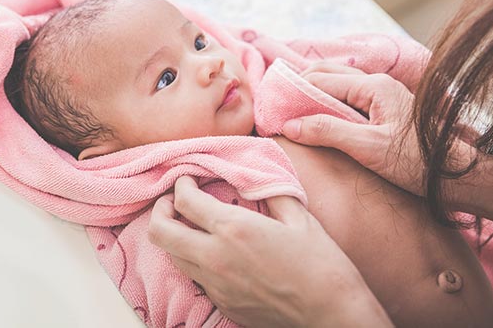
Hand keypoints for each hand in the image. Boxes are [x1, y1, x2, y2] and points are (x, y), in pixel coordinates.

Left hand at [148, 176, 391, 327]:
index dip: (181, 184)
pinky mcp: (223, 304)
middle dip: (161, 210)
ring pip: (172, 257)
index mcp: (235, 229)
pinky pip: (195, 277)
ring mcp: (216, 285)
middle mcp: (216, 258)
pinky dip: (194, 259)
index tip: (188, 179)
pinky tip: (214, 251)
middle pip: (160, 232)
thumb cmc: (322, 264)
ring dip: (175, 236)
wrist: (332, 314)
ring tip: (191, 225)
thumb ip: (270, 191)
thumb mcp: (299, 216)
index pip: (184, 200)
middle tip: (175, 201)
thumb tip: (254, 178)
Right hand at [283, 63, 470, 196]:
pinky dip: (327, 104)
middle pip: (326, 74)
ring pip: (336, 84)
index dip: (293, 94)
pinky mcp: (384, 108)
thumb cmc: (416, 163)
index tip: (272, 111)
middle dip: (300, 88)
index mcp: (372, 86)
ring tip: (292, 115)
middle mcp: (376, 83)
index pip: (319, 80)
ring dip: (313, 96)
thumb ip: (328, 132)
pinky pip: (347, 98)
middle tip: (278, 109)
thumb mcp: (367, 149)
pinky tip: (317, 120)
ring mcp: (382, 94)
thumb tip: (289, 125)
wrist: (458, 175)